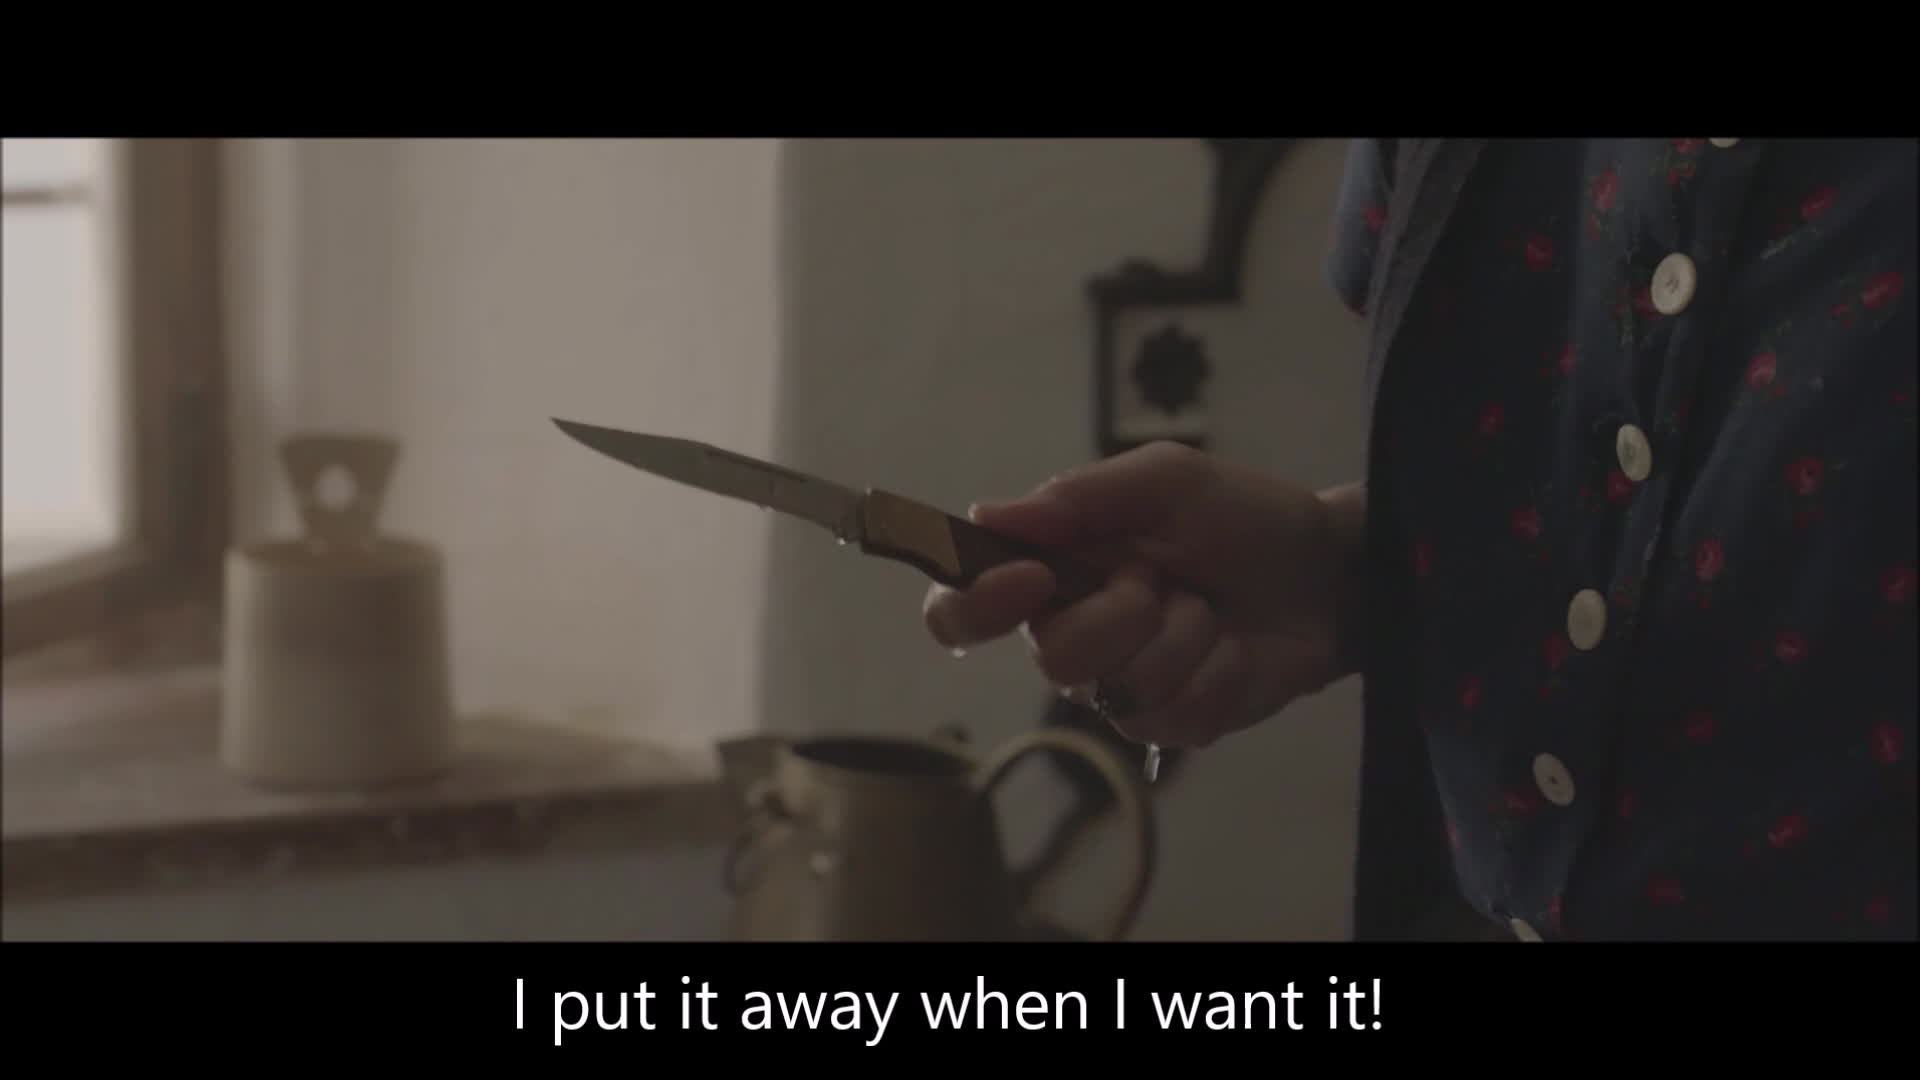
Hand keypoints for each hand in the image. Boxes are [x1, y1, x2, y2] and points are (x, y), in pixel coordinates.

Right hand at [922, 441, 1361, 748]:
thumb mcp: (1166, 481)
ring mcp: (1121, 689)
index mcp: (1051, 574)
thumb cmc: (1241, 517)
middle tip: (1166, 578)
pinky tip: (1235, 648)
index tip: (1033, 577)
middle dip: (1123, 613)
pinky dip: (1219, 671)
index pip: (960, 611)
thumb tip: (987, 514)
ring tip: (1210, 607)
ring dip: (1184, 636)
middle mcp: (1071, 637)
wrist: (1330, 570)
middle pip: (1050, 658)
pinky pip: (1176, 716)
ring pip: (1120, 688)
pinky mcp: (1174, 725)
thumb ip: (1078, 496)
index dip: (974, 604)